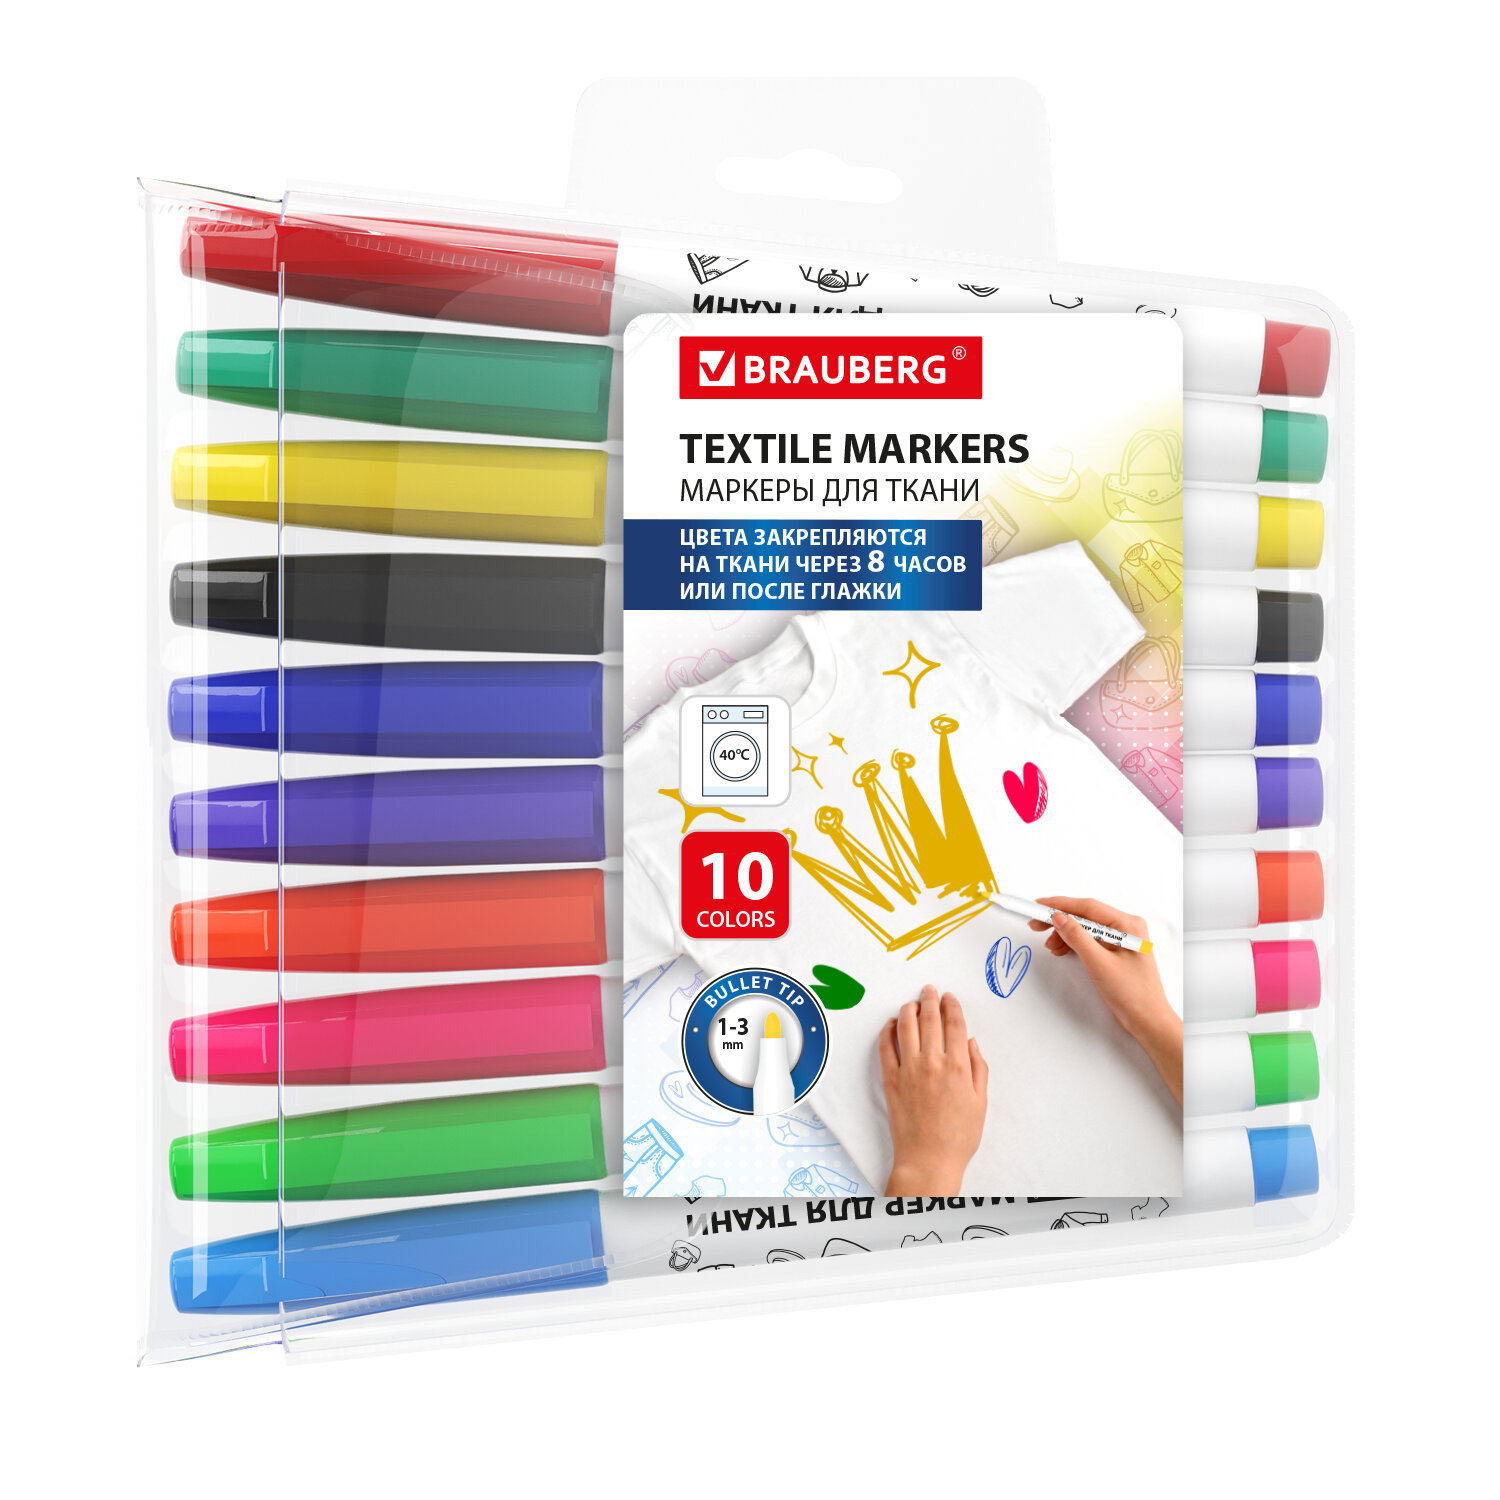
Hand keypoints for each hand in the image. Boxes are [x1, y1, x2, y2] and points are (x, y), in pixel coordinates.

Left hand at [879, 985, 988, 1195]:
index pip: (954, 1025)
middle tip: (929, 989)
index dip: (952, 1006)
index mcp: (958, 1067)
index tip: (949, 997)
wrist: (928, 1160)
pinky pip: (886, 1048)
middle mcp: (932, 1063)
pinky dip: (887, 1031)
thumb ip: (978, 1069)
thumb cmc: (958, 1136)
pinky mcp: (891, 1080)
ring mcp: (909, 1070)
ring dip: (908, 1009)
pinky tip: (891, 1024)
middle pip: (929, 1020)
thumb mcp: (980, 1102)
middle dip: (929, 1000)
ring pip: (906, 1028)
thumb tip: (971, 1042)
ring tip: (911, 1002)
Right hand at [1030, 897, 1182, 1106]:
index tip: (1038, 905)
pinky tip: (1062, 949)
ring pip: (1086, 928)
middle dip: (1060, 920)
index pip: (1088, 907)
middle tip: (1036, 925)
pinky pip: (1091, 939)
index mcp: (1128, 924)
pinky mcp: (1116, 951)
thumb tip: (1058, 917)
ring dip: (1066, 934)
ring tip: (1050, 945)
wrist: (1147, 1020)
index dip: (1060, 905)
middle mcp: (1126, 927)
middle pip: (1086, 915)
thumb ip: (1077, 937)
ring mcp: (1122, 939)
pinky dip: (1074, 943)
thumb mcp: (1099, 963)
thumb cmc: (1132, 994)